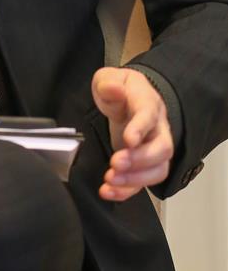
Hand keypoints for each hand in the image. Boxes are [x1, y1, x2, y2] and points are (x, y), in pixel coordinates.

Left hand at [92, 66, 173, 201]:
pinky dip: (126, 191)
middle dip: (140, 160)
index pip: (149, 115)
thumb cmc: (120, 89)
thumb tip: (112, 89)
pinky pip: (143, 183)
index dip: (141, 128)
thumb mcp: (109, 78)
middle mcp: (157, 129)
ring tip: (110, 180)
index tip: (128, 140)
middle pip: (162, 149)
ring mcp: (153, 149)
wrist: (128, 98)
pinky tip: (109, 191)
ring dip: (135, 179)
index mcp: (148, 104)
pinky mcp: (143, 165)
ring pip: (158, 170)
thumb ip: (108, 83)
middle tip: (116, 163)